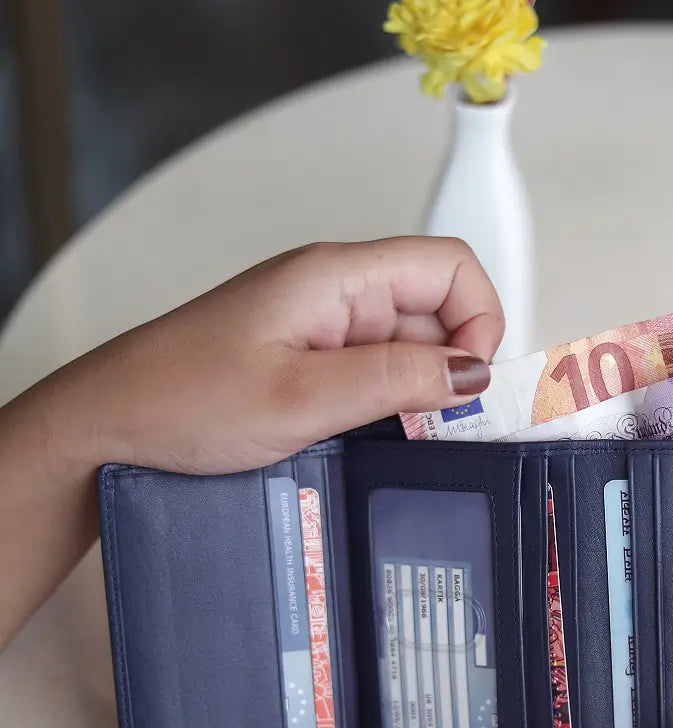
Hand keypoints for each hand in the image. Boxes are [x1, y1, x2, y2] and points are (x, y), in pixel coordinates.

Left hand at [0, 237, 502, 646]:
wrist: (111, 424)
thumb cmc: (182, 400)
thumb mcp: (302, 398)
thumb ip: (396, 380)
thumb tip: (473, 373)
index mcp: (337, 276)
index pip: (448, 265)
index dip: (478, 318)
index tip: (470, 383)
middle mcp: (337, 291)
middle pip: (437, 308)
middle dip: (452, 366)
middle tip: (437, 425)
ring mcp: (325, 325)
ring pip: (409, 346)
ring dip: (420, 390)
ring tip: (396, 435)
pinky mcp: (313, 358)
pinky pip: (376, 371)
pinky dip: (391, 403)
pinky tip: (373, 434)